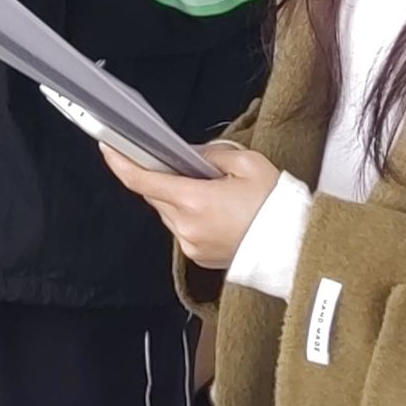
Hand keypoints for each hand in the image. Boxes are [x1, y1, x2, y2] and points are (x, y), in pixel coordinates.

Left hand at [102, 144, 282, 269]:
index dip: (120, 163)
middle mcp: (187, 226)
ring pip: (167, 212)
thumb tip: (189, 153)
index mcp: (194, 201)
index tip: (108, 148)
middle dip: (163, 178)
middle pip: (155, 195)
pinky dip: (189, 215)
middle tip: (184, 166)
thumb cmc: (278, 207)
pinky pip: (182, 228)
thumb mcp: (247, 163)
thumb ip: (210, 154)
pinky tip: (213, 209)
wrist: (297, 247)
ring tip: (209, 190)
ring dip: (178, 198)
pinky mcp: (199, 257)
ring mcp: (192, 245)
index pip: (142, 180)